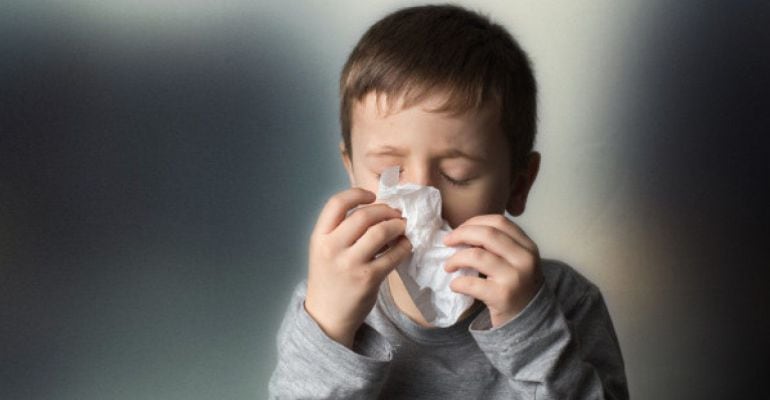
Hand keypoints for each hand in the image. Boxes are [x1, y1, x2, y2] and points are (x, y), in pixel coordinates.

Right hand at [305, 188, 411, 347]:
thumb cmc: (329, 278)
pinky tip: (405, 245)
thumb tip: (376, 208)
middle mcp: (332, 248)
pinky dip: (404, 246)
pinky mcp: (368, 279)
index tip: (372, 196)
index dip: (357, 194)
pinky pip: (393, 255)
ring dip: (397, 226)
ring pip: (380, 232)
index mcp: (319, 237)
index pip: (336, 203)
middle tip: (395, 214)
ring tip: (402, 227)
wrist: (326, 317)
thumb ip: (341, 230)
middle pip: (363, 215)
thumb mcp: (324, 250)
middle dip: (385, 210)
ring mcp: (350, 264)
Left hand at [443, 214, 542, 327]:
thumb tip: (462, 233)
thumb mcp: (517, 261)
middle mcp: (524, 259)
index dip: (474, 222)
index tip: (460, 229)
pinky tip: (455, 286)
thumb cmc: (516, 287)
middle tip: (447, 242)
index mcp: (527, 246)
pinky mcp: (502, 296)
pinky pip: (471, 283)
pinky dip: (457, 283)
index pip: (499, 222)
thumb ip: (498, 245)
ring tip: (448, 266)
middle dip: (461, 234)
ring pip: (476, 256)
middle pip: (486, 234)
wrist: (529, 322)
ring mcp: (514, 278)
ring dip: (455, 259)